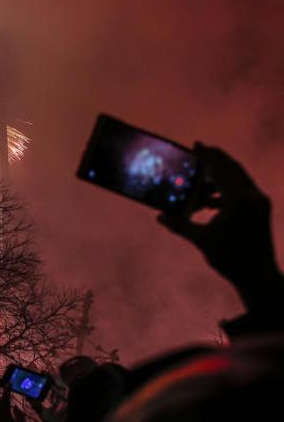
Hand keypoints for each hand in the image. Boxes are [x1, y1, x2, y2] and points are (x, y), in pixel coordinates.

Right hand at [159, 143, 282, 308]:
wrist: (259, 276)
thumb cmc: (230, 258)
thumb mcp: (201, 240)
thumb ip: (180, 225)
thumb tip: (160, 217)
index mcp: (238, 199)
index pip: (219, 169)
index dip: (206, 156)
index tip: (196, 145)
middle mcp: (252, 196)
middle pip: (232, 168)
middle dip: (216, 159)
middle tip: (201, 151)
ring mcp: (260, 202)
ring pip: (239, 178)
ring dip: (222, 173)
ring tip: (203, 175)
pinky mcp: (262, 209)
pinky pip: (244, 190)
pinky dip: (228, 188)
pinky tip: (212, 199)